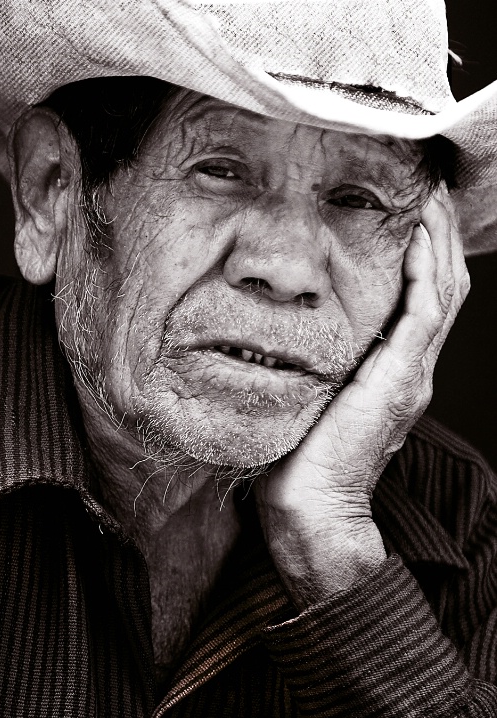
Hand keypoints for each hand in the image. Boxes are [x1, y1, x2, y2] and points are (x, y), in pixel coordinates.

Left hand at [255, 187, 469, 607]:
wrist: (314, 506)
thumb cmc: (305, 455)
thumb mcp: (316, 392)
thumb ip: (324, 360)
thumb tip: (293, 324)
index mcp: (396, 370)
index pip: (426, 298)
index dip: (427, 252)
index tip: (412, 210)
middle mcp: (413, 368)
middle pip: (444, 286)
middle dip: (439, 235)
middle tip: (427, 190)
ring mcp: (412, 374)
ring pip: (443, 292)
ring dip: (438, 241)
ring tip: (428, 198)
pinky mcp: (399, 380)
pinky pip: (424, 312)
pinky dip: (426, 270)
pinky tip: (417, 236)